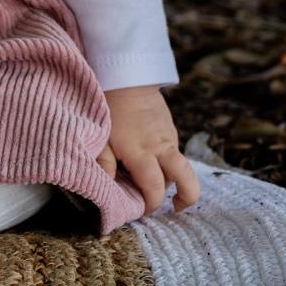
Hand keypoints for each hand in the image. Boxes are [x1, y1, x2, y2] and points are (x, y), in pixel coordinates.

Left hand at [96, 85, 199, 215]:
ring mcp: (169, 136)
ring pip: (180, 167)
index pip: (154, 188)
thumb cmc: (108, 107)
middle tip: (174, 207)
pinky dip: (167, 163)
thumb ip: (104, 164)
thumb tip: (108, 190)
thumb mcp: (99, 137)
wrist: (126, 75)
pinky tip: (150, 162)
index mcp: (142, 153)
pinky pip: (174, 152)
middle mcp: (161, 147)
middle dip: (186, 197)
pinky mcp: (170, 128)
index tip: (141, 210)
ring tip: (156, 186)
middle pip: (186, 178)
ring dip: (173, 180)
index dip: (151, 204)